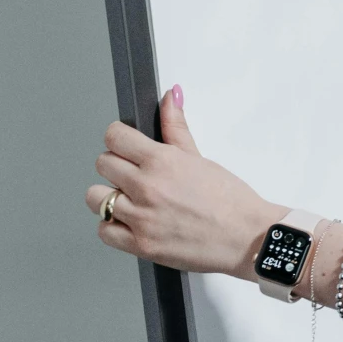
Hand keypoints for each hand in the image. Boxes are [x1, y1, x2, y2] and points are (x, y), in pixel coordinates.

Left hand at [86, 85, 279, 279]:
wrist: (247, 237)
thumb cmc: (230, 201)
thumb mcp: (201, 158)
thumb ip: (177, 128)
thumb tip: (171, 97)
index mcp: (162, 161)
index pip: (114, 137)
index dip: (119, 138)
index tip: (125, 144)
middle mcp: (147, 187)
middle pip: (102, 164)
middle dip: (116, 166)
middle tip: (134, 173)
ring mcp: (141, 218)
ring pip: (95, 198)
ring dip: (111, 197)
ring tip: (132, 200)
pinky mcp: (139, 244)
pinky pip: (104, 230)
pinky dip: (114, 226)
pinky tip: (132, 221)